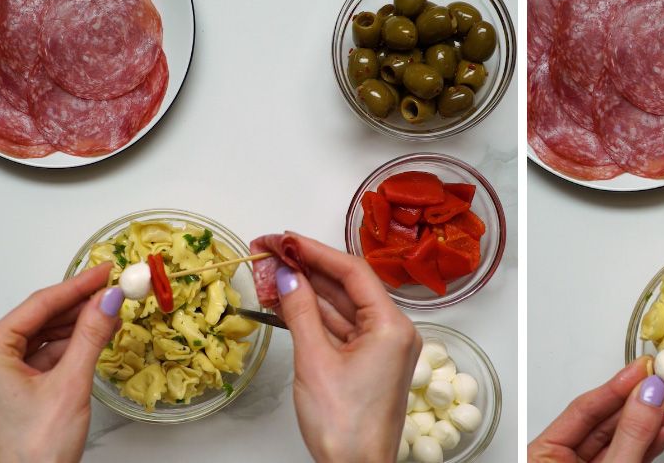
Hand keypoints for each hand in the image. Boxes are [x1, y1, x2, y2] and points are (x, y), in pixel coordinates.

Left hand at [0, 263, 122, 461]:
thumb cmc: (34, 449)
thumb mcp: (70, 384)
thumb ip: (91, 336)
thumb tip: (109, 300)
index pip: (40, 305)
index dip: (78, 285)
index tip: (106, 270)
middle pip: (40, 317)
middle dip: (79, 304)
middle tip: (114, 288)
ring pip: (44, 335)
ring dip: (78, 325)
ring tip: (112, 311)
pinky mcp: (12, 387)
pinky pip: (44, 355)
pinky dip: (71, 346)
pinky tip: (95, 337)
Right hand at [270, 233, 421, 462]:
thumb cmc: (344, 424)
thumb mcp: (315, 360)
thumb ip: (300, 310)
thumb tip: (285, 274)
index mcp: (393, 326)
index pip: (353, 272)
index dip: (315, 251)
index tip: (283, 239)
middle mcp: (394, 332)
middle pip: (348, 286)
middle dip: (307, 267)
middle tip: (269, 251)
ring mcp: (382, 348)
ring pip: (341, 306)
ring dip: (307, 290)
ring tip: (270, 273)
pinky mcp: (368, 363)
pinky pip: (340, 328)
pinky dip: (314, 315)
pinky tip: (287, 300)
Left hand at [529, 357, 663, 461]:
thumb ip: (629, 436)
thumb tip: (648, 396)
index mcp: (542, 456)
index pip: (582, 410)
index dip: (615, 387)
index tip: (642, 368)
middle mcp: (562, 462)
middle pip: (603, 422)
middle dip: (637, 401)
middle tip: (662, 377)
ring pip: (620, 439)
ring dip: (648, 421)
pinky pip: (629, 456)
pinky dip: (648, 443)